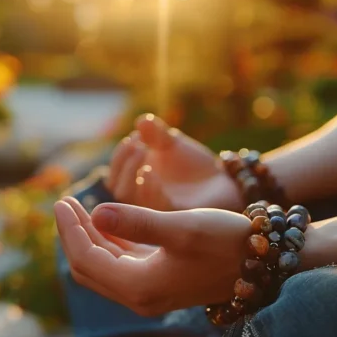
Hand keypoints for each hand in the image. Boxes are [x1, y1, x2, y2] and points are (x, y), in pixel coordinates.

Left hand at [53, 196, 251, 315]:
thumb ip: (136, 221)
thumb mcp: (181, 227)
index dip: (69, 230)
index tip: (62, 201)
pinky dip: (108, 242)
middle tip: (65, 203)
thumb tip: (96, 213)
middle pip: (88, 267)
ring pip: (104, 266)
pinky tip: (105, 220)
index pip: (86, 258)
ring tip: (78, 207)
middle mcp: (140, 296)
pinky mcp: (160, 281)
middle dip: (73, 235)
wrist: (263, 260)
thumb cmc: (225, 241)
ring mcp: (150, 290)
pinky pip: (122, 264)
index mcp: (139, 286)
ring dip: (89, 237)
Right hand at [107, 114, 242, 211]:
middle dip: (122, 163)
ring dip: (131, 173)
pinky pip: (155, 207)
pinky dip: (148, 189)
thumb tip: (142, 121)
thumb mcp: (173, 144)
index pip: (114, 177)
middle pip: (118, 190)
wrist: (221, 181)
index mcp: (137, 183)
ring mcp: (158, 208)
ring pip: (131, 200)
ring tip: (144, 151)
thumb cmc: (192, 165)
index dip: (119, 156)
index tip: (134, 137)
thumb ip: (157, 134)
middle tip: (138, 145)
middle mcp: (143, 199)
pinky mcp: (177, 215)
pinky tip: (150, 172)